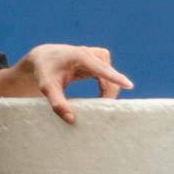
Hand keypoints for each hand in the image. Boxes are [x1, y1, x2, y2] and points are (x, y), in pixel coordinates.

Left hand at [16, 43, 132, 124]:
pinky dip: (107, 88)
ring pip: (111, 77)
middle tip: (101, 111)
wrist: (44, 58)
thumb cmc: (45, 72)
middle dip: (108, 93)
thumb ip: (57, 103)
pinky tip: (100, 99)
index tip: (128, 85)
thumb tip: (71, 119)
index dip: (114, 77)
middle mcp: (91, 53)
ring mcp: (97, 56)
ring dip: (108, 92)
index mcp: (79, 56)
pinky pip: (110, 77)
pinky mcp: (100, 61)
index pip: (100, 68)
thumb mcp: (46, 88)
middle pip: (108, 76)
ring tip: (99, 106)